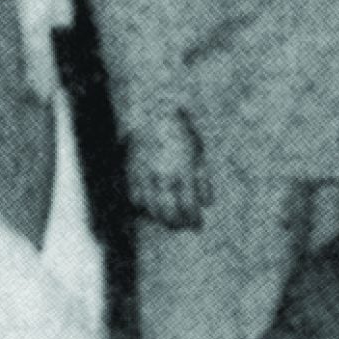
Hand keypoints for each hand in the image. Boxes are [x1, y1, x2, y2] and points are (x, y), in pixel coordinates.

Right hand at [127, 109, 209, 228]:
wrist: (154, 112)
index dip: (193, 220)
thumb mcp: (199, 152)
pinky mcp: (132, 172)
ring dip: (159, 218)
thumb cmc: (181, 132)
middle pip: (168, 212)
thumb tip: (207, 202)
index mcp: (183, 171)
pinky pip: (135, 197)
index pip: (189, 206)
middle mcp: (163, 176)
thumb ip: (202, 178)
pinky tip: (150, 208)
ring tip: (167, 220)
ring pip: (150, 208)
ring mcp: (145, 175)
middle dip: (177, 224)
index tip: (197, 225)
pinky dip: (142, 206)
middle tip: (182, 226)